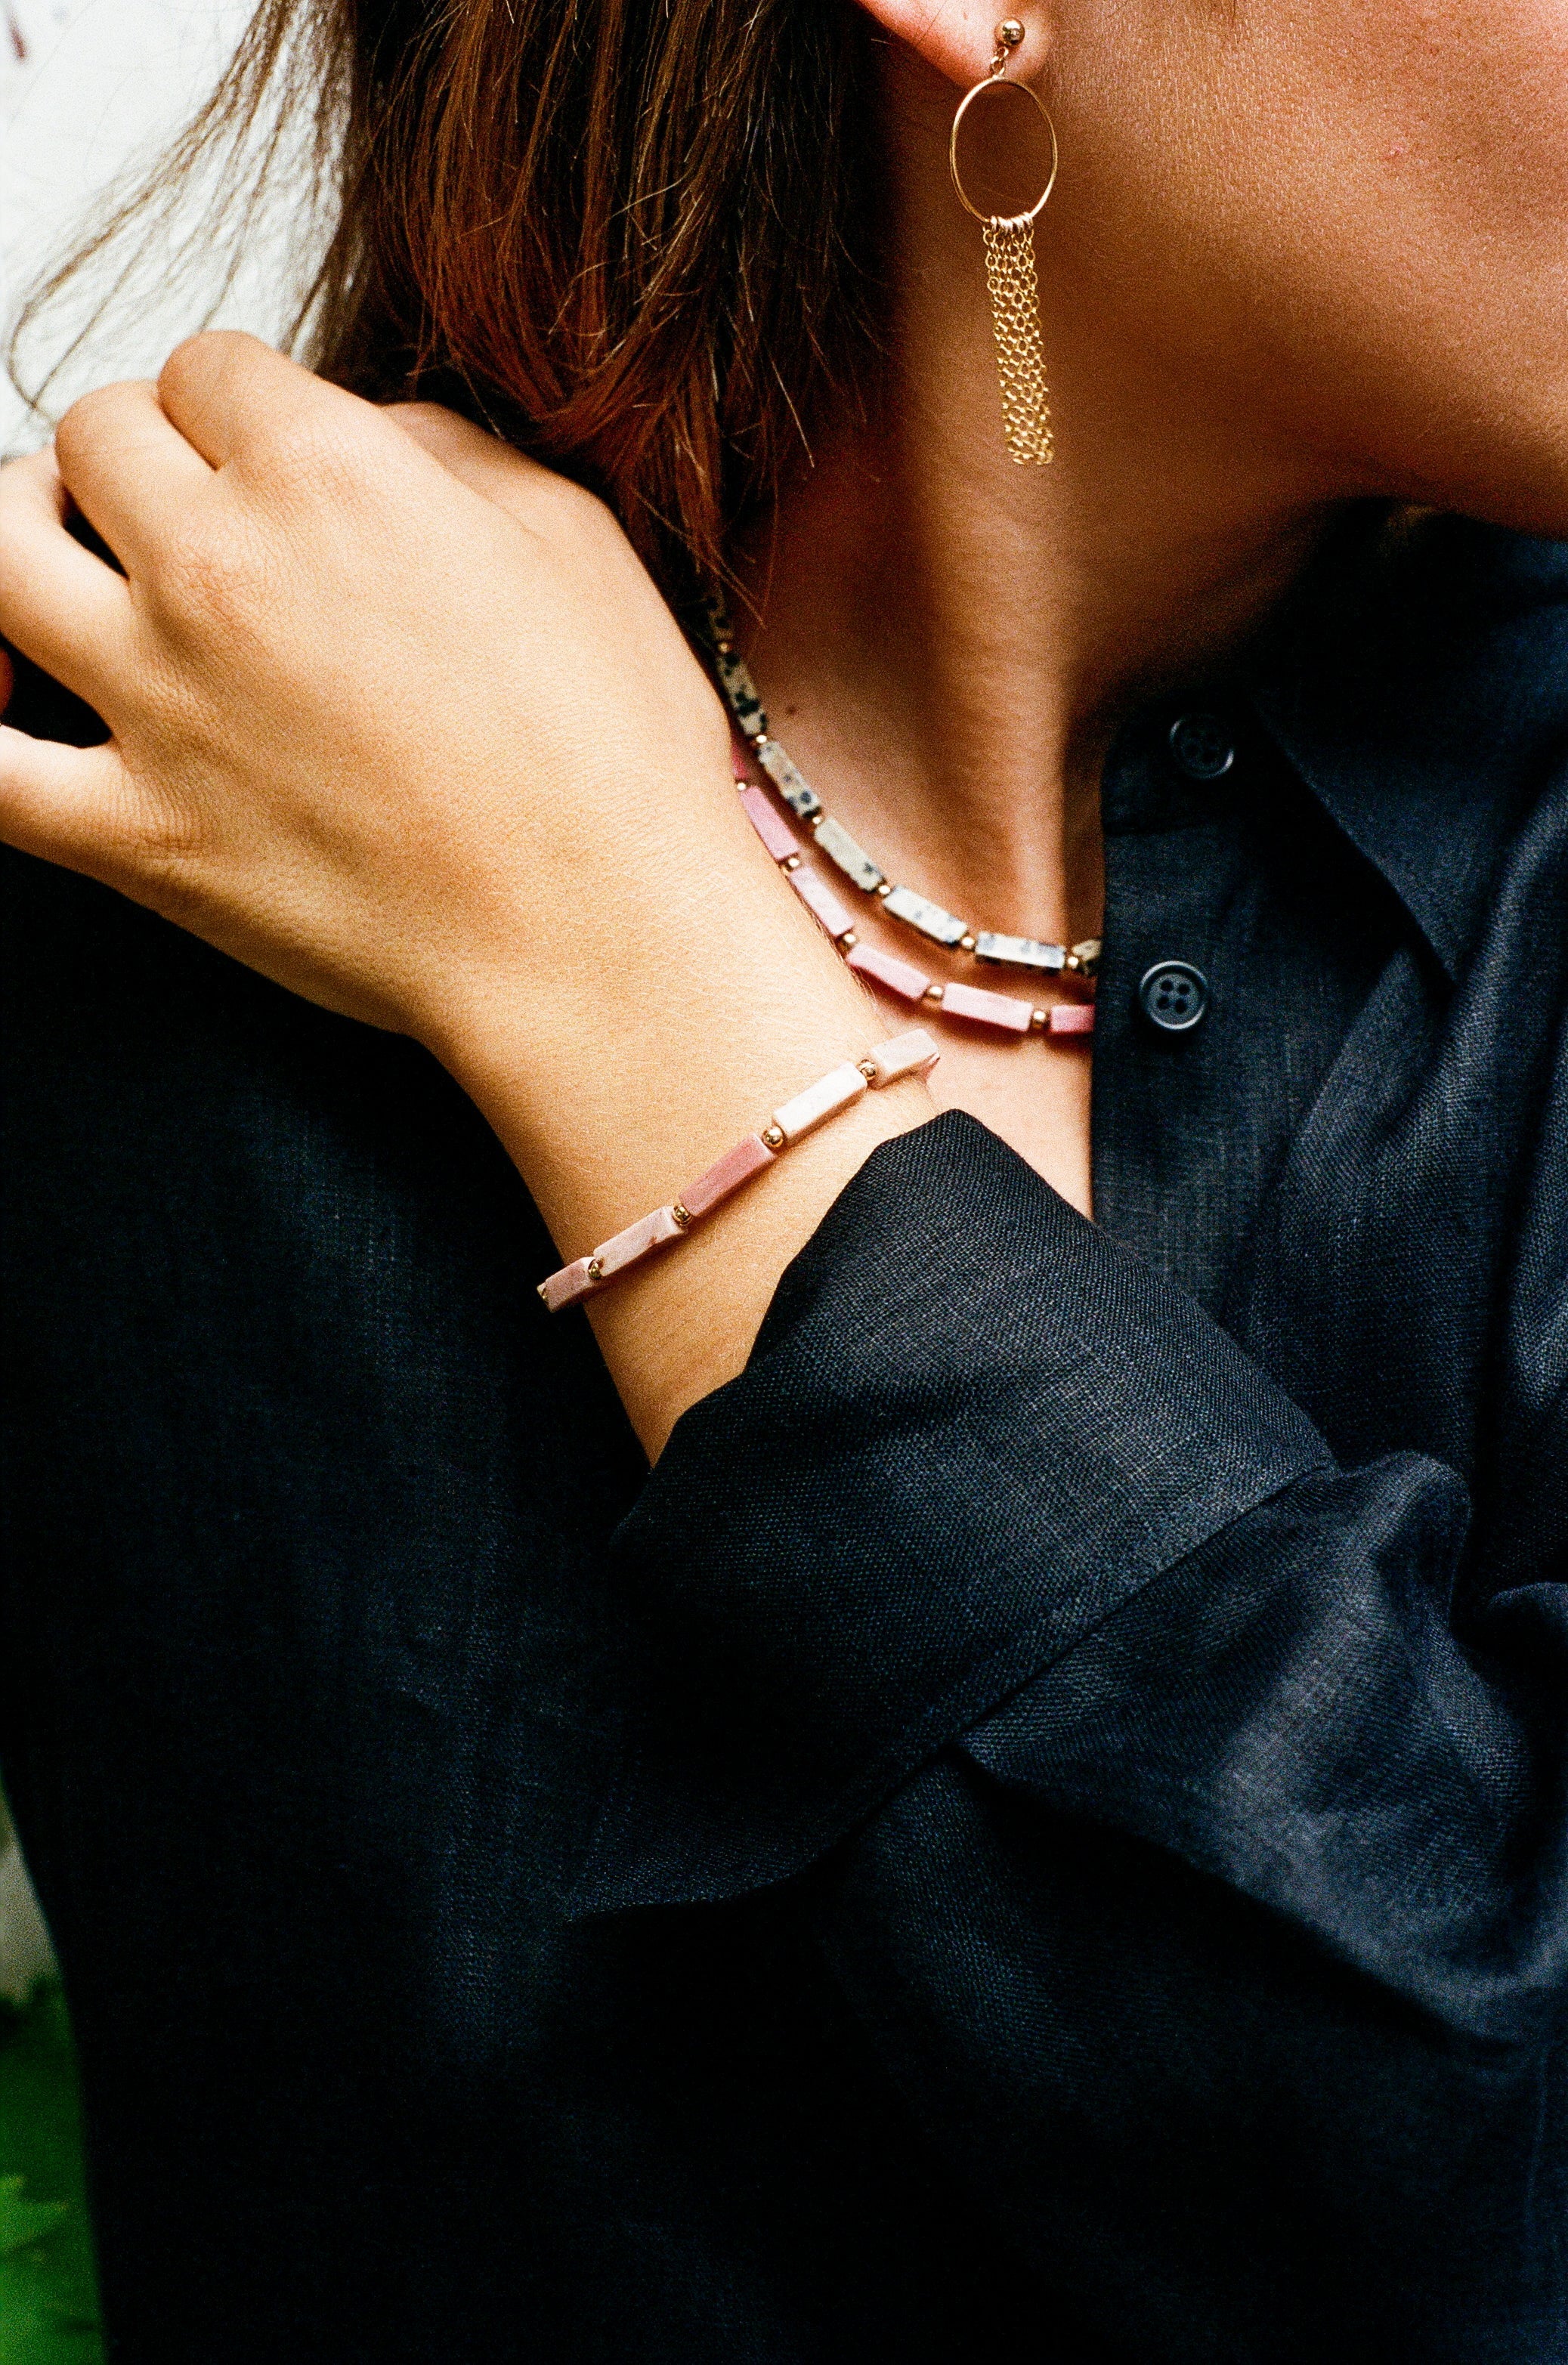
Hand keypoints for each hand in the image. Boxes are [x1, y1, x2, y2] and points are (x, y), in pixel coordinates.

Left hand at [0, 335, 924, 1446]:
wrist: (600, 940)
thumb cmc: (611, 756)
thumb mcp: (571, 536)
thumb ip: (447, 445)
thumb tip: (369, 429)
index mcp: (326, 473)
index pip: (206, 367)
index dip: (236, 404)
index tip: (263, 449)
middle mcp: (218, 568)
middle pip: (91, 434)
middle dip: (135, 454)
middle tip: (180, 504)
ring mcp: (159, 704)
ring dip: (20, 536)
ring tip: (60, 560)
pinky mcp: (136, 835)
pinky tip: (1, 713)